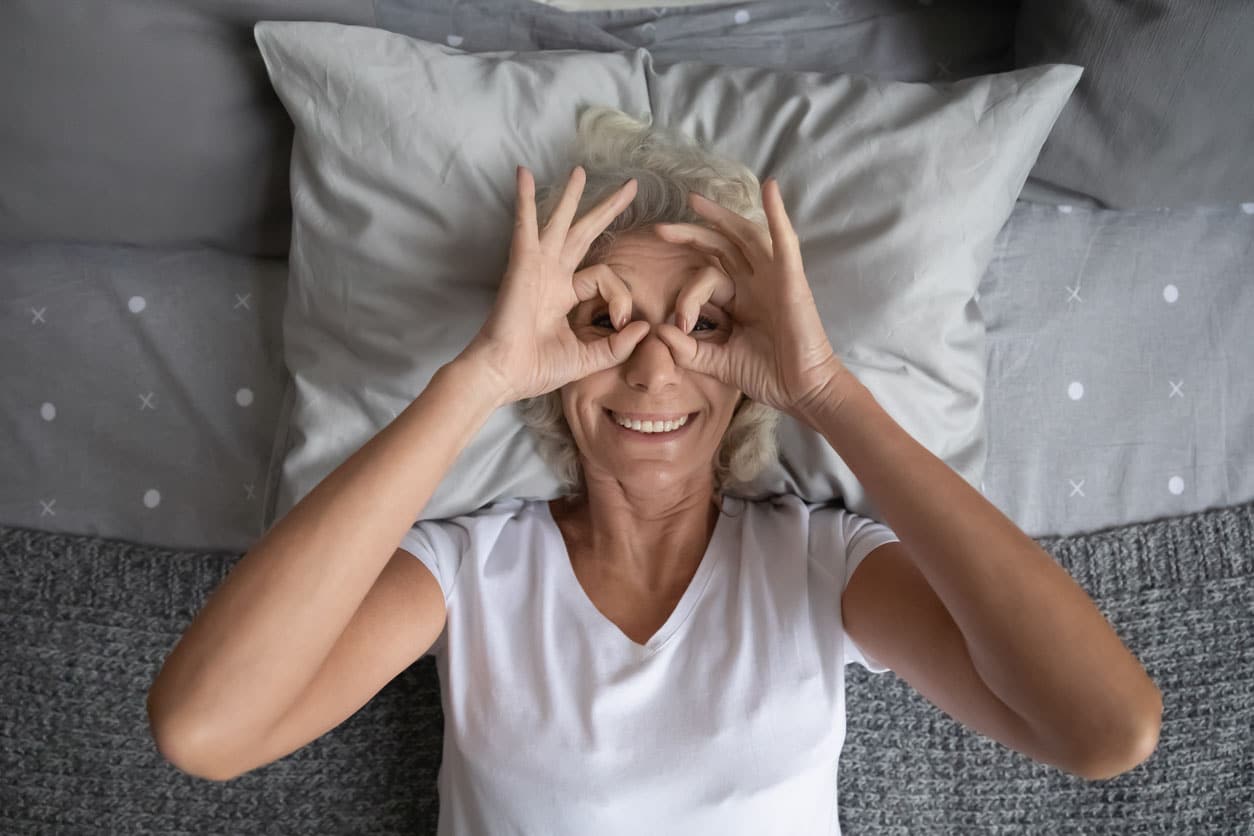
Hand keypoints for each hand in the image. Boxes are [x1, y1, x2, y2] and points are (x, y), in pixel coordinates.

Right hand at [463, 164, 650, 403]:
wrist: (504, 374)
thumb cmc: (537, 369)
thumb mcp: (589, 357)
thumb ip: (618, 345)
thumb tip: (646, 327)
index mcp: (565, 295)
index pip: (605, 278)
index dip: (622, 298)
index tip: (622, 322)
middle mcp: (552, 276)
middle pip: (584, 233)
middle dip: (607, 210)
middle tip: (631, 187)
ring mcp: (537, 267)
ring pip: (559, 222)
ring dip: (570, 196)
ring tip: (581, 171)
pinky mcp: (522, 264)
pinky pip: (525, 225)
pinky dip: (524, 199)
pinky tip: (523, 174)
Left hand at [651, 178, 851, 418]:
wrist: (801, 390)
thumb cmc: (767, 376)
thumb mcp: (717, 362)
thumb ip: (687, 349)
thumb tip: (658, 331)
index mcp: (740, 300)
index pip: (707, 277)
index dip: (687, 292)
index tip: (677, 321)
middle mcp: (756, 283)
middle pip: (721, 247)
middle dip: (692, 234)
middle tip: (660, 228)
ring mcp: (774, 277)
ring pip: (745, 236)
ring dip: (722, 217)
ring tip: (695, 201)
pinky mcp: (791, 278)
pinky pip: (784, 240)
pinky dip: (778, 213)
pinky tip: (770, 188)